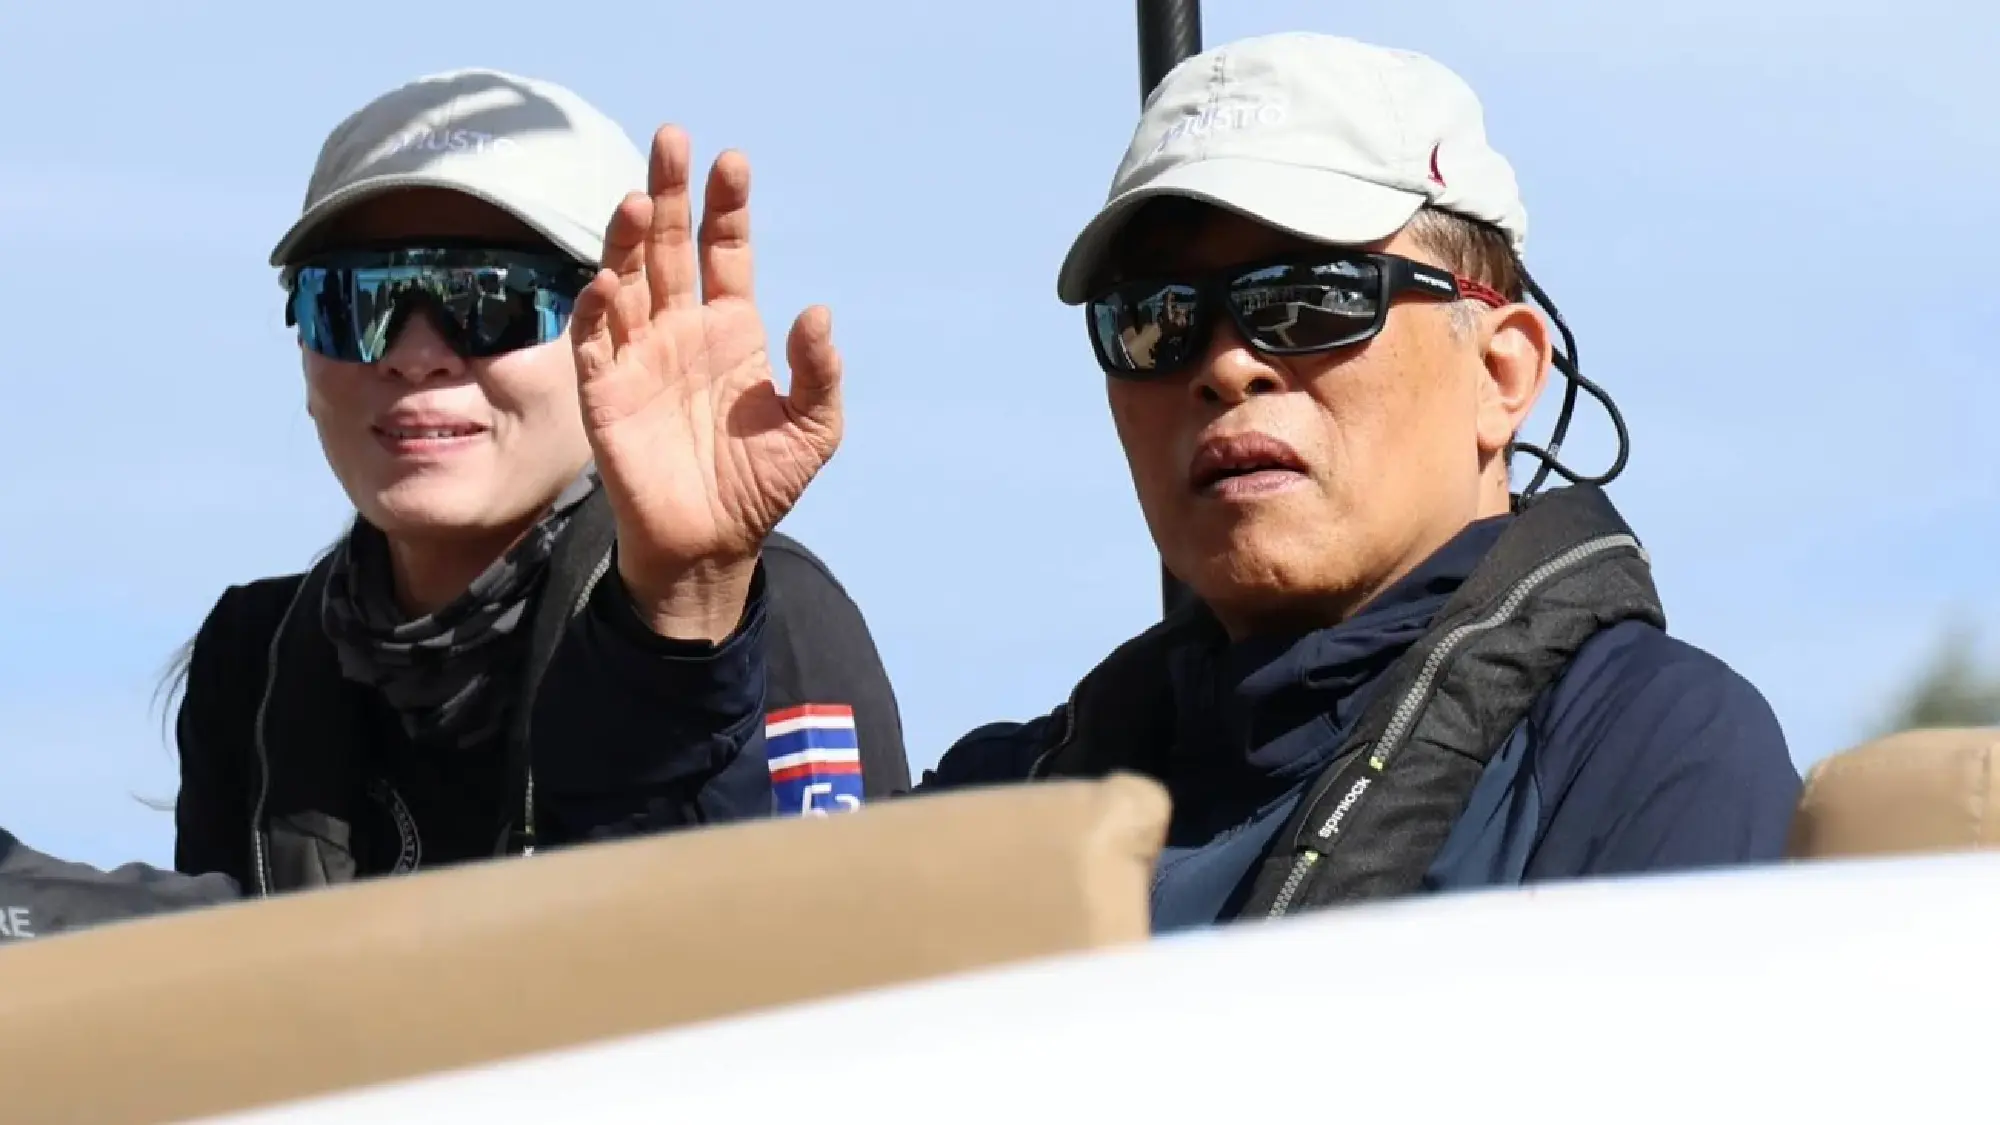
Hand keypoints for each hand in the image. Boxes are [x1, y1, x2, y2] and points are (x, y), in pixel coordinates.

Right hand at [570, 125, 842, 640]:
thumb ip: (820, 372)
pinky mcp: (602, 394)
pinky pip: (594, 342)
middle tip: (670, 137)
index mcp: (730, 329)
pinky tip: (609, 281)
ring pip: (625, 280)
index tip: (733, 160)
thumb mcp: (814, 428)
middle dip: (668, 191)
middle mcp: (679, 330)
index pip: (725, 250)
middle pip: (668, 245)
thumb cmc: (762, 484)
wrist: (713, 544)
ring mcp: (637, 356)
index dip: (726, 206)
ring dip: (627, 239)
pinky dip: (597, 310)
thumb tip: (818, 312)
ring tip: (638, 199)